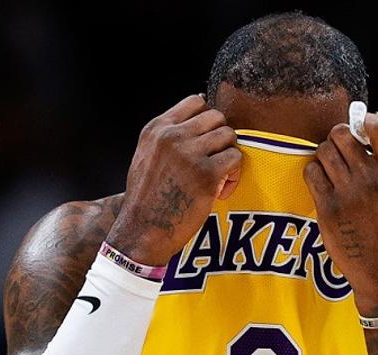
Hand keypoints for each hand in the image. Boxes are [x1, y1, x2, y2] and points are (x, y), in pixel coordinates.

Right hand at [106, 94, 240, 265]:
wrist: (143, 230)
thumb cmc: (148, 197)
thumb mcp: (147, 153)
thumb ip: (168, 133)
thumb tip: (200, 100)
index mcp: (157, 128)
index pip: (195, 101)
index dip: (208, 119)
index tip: (206, 141)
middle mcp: (172, 136)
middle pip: (217, 117)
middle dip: (221, 138)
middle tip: (214, 161)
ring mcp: (189, 153)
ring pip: (229, 136)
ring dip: (228, 156)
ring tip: (218, 177)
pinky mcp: (206, 174)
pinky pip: (235, 159)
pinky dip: (233, 175)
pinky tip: (220, 190)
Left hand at [303, 114, 377, 316]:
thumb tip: (370, 140)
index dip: (367, 120)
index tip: (362, 126)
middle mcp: (372, 180)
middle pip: (342, 135)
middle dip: (338, 138)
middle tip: (340, 149)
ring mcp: (348, 193)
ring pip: (323, 151)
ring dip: (325, 155)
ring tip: (331, 168)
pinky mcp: (327, 208)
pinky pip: (311, 173)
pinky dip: (314, 173)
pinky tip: (322, 183)